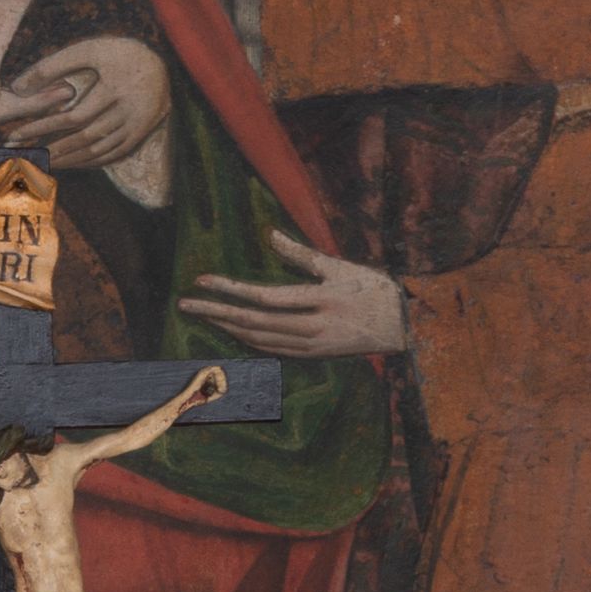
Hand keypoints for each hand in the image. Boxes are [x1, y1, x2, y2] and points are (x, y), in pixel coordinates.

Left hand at [0, 34, 170, 176]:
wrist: (162, 63)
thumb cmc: (119, 53)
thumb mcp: (88, 50)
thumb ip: (53, 65)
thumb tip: (17, 87)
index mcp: (115, 88)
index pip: (73, 116)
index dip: (43, 128)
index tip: (17, 135)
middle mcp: (129, 111)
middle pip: (84, 138)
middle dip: (51, 149)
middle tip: (25, 156)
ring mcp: (137, 126)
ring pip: (99, 151)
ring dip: (69, 160)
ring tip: (43, 163)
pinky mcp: (140, 135)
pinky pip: (113, 155)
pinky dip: (90, 161)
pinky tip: (70, 163)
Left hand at [184, 223, 406, 362]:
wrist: (404, 327)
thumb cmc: (373, 289)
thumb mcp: (340, 266)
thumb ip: (302, 254)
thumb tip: (270, 235)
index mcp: (320, 301)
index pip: (264, 298)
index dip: (230, 290)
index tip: (202, 281)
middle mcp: (312, 328)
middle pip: (253, 323)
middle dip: (216, 313)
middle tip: (186, 303)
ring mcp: (312, 346)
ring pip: (259, 340)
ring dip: (227, 327)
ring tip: (203, 314)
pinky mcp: (313, 355)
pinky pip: (272, 349)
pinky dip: (248, 340)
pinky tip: (232, 331)